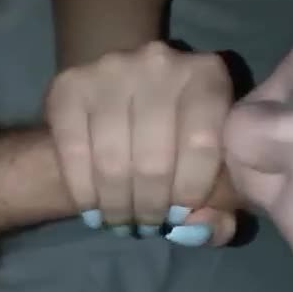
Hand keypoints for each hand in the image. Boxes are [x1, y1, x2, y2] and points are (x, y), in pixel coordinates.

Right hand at [46, 41, 242, 245]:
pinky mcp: (69, 85)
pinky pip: (74, 154)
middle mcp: (160, 63)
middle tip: (148, 226)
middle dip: (151, 207)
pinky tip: (94, 209)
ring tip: (123, 221)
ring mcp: (110, 70)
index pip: (202, 145)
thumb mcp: (215, 160)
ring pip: (112, 162)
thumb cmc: (184, 134)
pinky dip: (85, 193)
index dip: (191, 192)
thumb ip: (223, 203)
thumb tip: (200, 228)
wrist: (127, 88)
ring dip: (117, 206)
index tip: (181, 215)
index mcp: (208, 75)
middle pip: (154, 160)